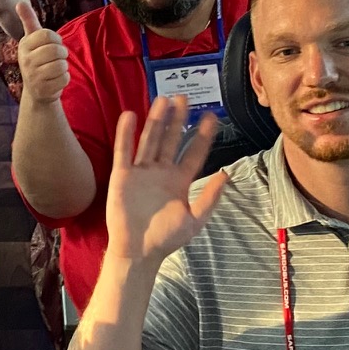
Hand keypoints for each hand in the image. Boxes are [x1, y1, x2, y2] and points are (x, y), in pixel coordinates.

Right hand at [15, 1, 70, 105]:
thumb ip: (28, 21)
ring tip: (55, 69)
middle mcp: (26, 60)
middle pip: (55, 50)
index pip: (47, 35)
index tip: (53, 44)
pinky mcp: (43, 89)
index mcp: (24, 45)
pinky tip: (55, 80)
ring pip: (61, 65)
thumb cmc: (37, 59)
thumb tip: (20, 2)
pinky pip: (64, 78)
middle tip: (57, 57)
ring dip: (63, 66)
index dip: (56, 38)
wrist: (36, 90)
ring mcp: (33, 76)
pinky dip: (64, 78)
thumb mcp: (32, 40)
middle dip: (62, 53)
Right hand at [105, 97, 226, 264]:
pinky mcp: (122, 175)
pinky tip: (130, 116)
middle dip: (178, 119)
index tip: (211, 116)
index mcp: (179, 181)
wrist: (138, 251)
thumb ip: (209, 197)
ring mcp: (141, 171)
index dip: (202, 135)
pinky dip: (126, 133)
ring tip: (162, 99)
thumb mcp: (194, 220)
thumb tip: (226, 175)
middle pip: (171, 139)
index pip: (193, 152)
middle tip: (184, 98)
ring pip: (150, 139)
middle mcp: (161, 171)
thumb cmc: (166, 238)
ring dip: (156, 120)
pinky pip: (124, 150)